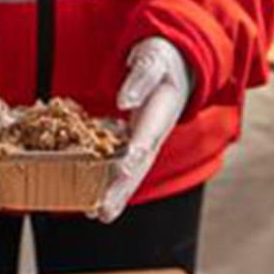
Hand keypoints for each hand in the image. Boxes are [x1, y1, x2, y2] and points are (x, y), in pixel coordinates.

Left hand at [92, 37, 190, 222]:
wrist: (178, 63)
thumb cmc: (163, 59)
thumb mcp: (153, 60)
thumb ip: (141, 78)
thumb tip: (123, 102)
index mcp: (163, 110)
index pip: (149, 135)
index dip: (136, 153)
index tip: (122, 170)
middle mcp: (157, 131)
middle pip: (140, 164)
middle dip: (122, 188)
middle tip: (104, 211)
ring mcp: (148, 139)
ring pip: (133, 171)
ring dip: (117, 194)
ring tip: (98, 215)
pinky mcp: (138, 141)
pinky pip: (124, 164)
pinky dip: (112, 182)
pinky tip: (95, 198)